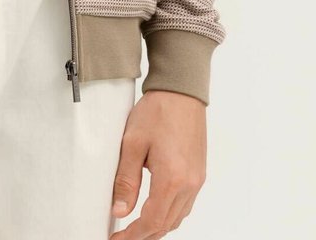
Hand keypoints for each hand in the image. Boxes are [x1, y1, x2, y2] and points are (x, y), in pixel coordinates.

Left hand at [108, 89, 206, 237]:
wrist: (181, 91)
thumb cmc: (158, 111)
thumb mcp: (132, 143)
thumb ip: (126, 180)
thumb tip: (119, 210)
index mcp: (172, 179)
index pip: (151, 221)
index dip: (132, 235)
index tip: (116, 239)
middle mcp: (189, 184)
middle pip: (166, 224)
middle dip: (144, 235)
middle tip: (122, 236)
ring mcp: (197, 180)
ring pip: (177, 217)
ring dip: (157, 226)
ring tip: (135, 227)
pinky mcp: (198, 173)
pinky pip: (185, 205)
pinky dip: (169, 213)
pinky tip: (155, 209)